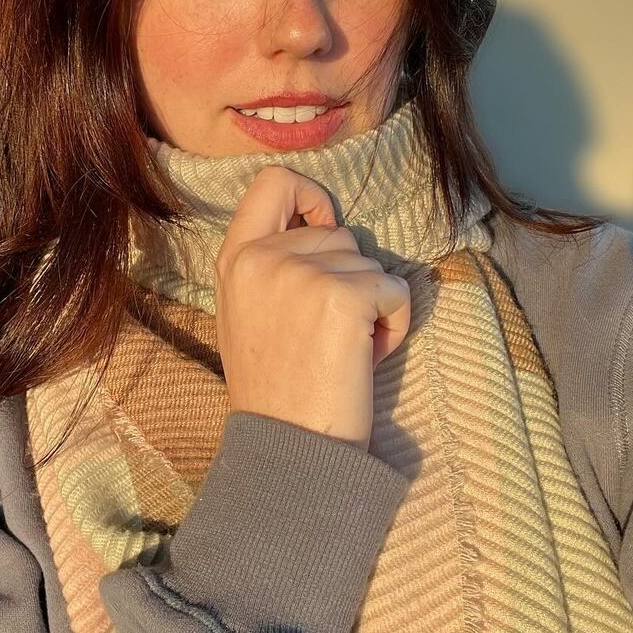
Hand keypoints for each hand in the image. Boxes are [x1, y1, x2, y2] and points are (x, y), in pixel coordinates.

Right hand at [214, 164, 411, 451]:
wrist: (288, 449)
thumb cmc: (275, 389)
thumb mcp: (248, 313)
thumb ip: (271, 265)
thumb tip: (323, 225)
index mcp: (235, 259)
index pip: (273, 182)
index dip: (310, 194)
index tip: (324, 222)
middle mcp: (263, 256)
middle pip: (337, 232)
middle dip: (348, 276)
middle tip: (328, 332)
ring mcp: (301, 272)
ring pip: (370, 262)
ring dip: (372, 303)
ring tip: (343, 350)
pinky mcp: (343, 295)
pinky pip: (396, 289)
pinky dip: (395, 323)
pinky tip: (366, 357)